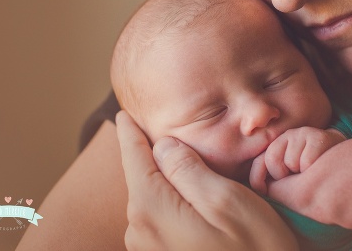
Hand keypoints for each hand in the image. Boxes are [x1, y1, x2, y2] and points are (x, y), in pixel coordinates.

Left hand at [116, 111, 296, 250]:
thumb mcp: (227, 201)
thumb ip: (189, 168)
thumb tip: (163, 145)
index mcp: (152, 208)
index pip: (134, 158)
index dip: (131, 133)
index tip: (123, 115)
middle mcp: (139, 231)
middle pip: (141, 178)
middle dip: (152, 158)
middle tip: (166, 137)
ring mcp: (146, 250)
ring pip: (150, 200)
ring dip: (164, 184)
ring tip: (186, 170)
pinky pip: (157, 221)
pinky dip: (169, 206)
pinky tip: (190, 205)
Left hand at [250, 127, 344, 194]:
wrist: (342, 160)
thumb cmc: (311, 173)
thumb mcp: (288, 178)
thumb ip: (271, 181)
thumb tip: (259, 188)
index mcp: (276, 146)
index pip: (258, 161)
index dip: (257, 178)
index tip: (262, 190)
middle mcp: (286, 136)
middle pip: (272, 160)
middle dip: (282, 175)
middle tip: (296, 175)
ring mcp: (301, 133)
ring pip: (291, 162)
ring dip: (301, 172)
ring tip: (311, 169)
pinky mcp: (317, 136)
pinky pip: (307, 161)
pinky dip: (313, 169)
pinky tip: (321, 164)